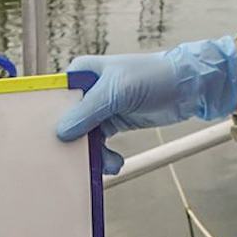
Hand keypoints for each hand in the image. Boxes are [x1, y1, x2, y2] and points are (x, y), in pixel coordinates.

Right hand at [56, 36, 236, 173]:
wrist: (188, 87)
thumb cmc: (153, 77)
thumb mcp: (117, 93)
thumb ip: (88, 113)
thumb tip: (61, 132)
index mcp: (82, 73)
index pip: (55, 97)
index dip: (49, 118)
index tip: (50, 140)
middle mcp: (87, 91)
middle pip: (66, 121)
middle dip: (73, 142)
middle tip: (76, 161)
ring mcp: (99, 108)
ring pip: (83, 137)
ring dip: (93, 154)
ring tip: (109, 163)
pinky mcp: (113, 122)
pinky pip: (99, 144)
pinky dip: (105, 156)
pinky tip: (115, 162)